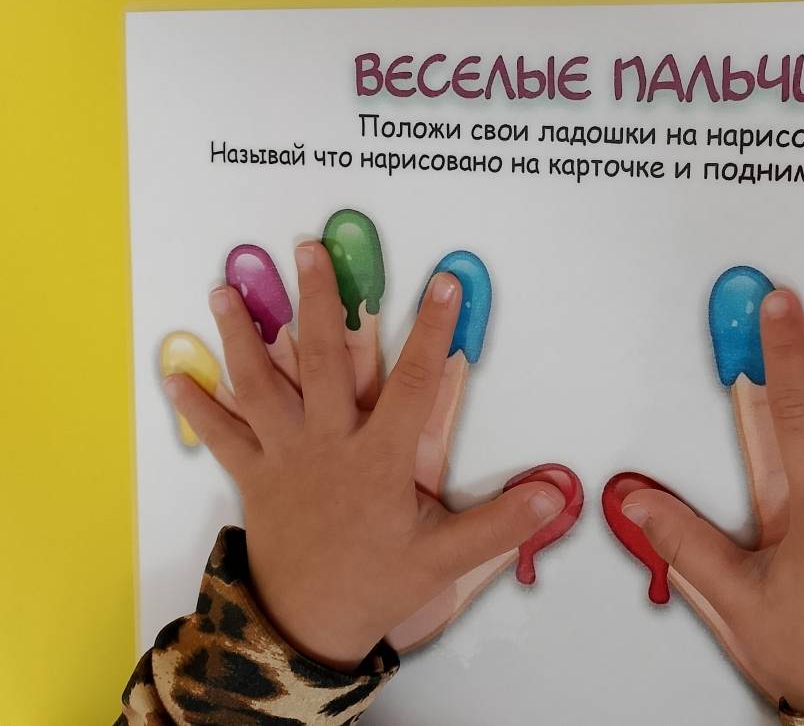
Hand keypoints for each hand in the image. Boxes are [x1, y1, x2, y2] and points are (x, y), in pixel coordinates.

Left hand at [164, 241, 565, 669]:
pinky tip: (174, 376)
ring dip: (242, 337)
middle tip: (308, 249)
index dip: (432, 329)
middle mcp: (327, 445)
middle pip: (321, 361)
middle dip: (318, 302)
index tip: (443, 280)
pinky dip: (199, 407)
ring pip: (261, 386)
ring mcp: (285, 458)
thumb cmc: (376, 585)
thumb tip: (554, 495)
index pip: (415, 382)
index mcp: (378, 458)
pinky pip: (222, 436)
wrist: (305, 629)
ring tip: (223, 290)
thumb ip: (500, 523)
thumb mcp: (445, 558)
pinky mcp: (254, 477)